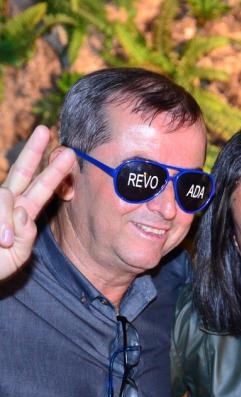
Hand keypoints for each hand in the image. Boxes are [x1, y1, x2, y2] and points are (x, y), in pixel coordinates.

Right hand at [0, 126, 74, 279]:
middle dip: (33, 151)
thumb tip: (22, 210)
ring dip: (5, 221)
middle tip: (45, 130)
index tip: (68, 154)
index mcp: (21, 214)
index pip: (41, 189)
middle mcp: (5, 204)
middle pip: (22, 172)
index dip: (54, 172)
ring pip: (4, 197)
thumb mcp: (18, 255)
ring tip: (2, 242)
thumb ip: (26, 236)